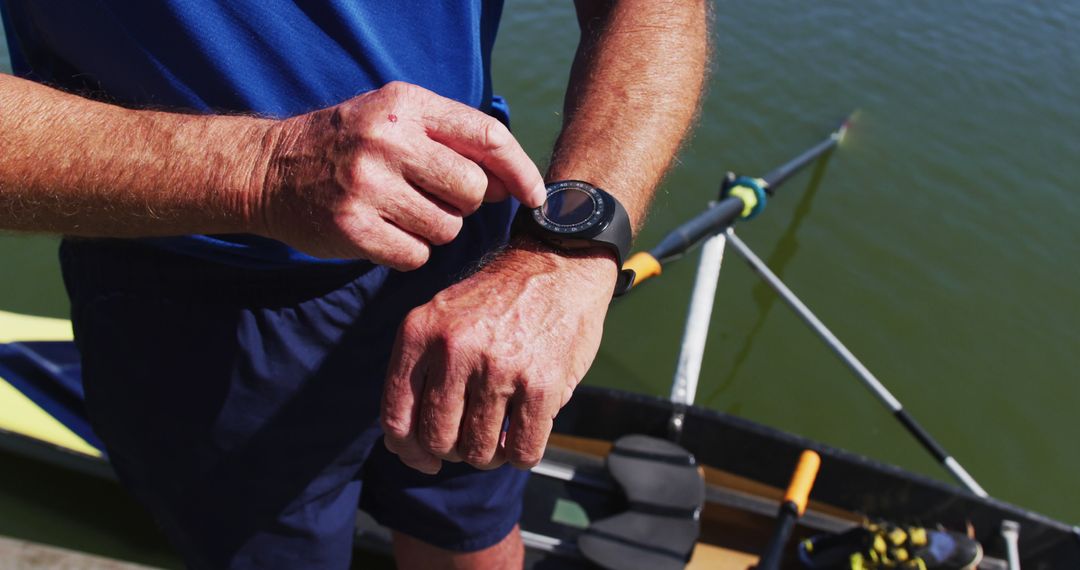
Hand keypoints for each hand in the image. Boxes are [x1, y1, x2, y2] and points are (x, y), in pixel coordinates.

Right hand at [256, 81, 545, 267]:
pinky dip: (408, 251)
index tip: (534, 196)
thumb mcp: (395, 119)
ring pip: (447, 228)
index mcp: (406, 105)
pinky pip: (416, 255)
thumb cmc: (348, 145)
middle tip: (430, 196)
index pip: (487, 136)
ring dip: (434, 229)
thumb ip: (454, 142)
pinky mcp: (352, 228)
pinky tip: (382, 232)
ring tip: (399, 211)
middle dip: (463, 202)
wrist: (269, 170)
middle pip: (472, 189)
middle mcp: (388, 139)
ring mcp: (367, 184)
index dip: (520, 170)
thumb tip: (511, 185)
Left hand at [380, 243, 617, 472]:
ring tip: (500, 438)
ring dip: (490, 456)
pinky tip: (524, 437)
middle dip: (453, 453)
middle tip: (470, 442)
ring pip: (479, 451)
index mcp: (420, 332)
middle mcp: (454, 349)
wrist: (558, 264)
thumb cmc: (499, 300)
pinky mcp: (540, 384)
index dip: (408, 451)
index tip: (425, 457)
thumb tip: (408, 444)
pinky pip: (523, 449)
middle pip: (437, 439)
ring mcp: (498, 367)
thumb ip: (422, 369)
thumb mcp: (443, 316)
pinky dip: (522, 455)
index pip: (396, 417)